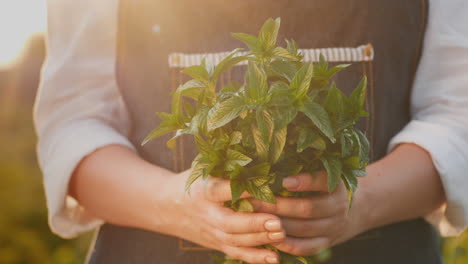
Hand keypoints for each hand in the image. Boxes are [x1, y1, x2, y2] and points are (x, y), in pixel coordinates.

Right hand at [158, 170, 285, 263]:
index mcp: (202, 189)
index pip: (221, 190)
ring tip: (282, 234)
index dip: (242, 190)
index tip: (266, 186)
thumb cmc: (192, 181)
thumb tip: (257, 144)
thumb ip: (225, 162)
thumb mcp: (202, 167)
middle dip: (254, 223)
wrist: (165, 206)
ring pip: (234, 240)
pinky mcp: (216, 244)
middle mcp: (206, 213)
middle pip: (229, 222)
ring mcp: (211, 232)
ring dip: (259, 239)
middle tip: (279, 221)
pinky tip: (274, 258)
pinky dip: (255, 258)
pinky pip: (235, 253)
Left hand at [250, 172, 367, 255]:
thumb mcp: (324, 175)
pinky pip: (306, 247)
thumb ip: (304, 169)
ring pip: (304, 229)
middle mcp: (338, 207)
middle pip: (307, 208)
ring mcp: (333, 227)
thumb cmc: (327, 187)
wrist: (356, 211)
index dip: (305, 182)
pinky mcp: (327, 243)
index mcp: (336, 185)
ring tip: (256, 218)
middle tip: (253, 200)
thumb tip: (270, 162)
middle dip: (278, 205)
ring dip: (278, 224)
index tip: (284, 180)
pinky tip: (270, 237)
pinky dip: (287, 244)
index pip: (322, 182)